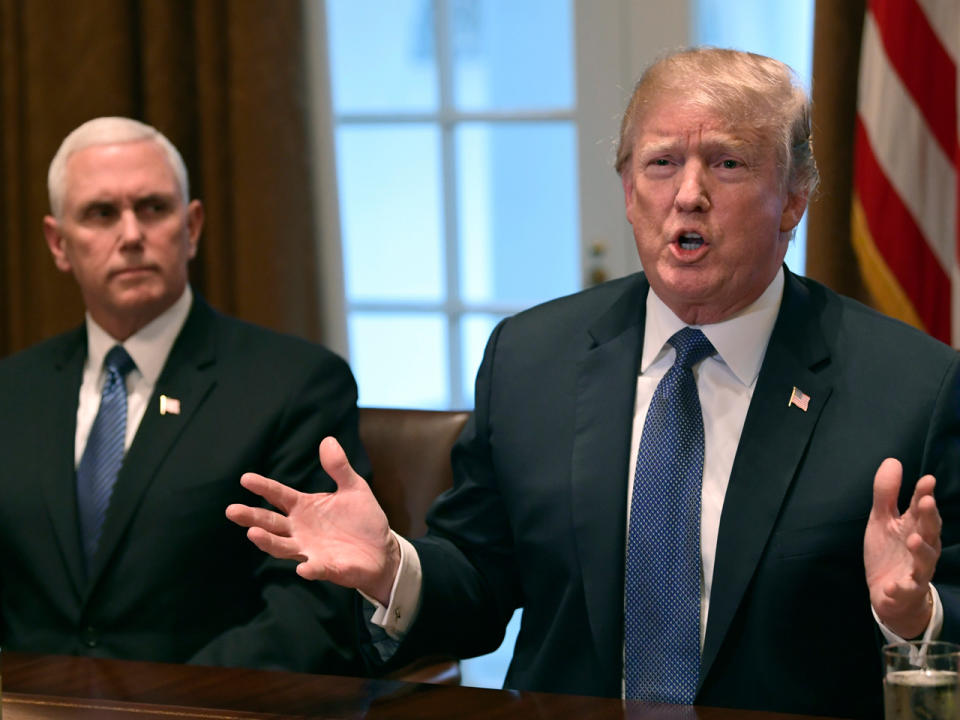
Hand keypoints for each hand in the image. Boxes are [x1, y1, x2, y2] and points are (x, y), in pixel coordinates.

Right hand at [226, 436, 400, 604]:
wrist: (382, 550)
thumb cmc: (363, 519)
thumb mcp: (354, 488)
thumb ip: (339, 467)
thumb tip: (328, 439)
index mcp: (304, 507)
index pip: (278, 495)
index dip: (263, 487)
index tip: (245, 478)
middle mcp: (300, 530)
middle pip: (271, 523)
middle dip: (251, 517)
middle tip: (231, 510)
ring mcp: (310, 550)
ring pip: (282, 547)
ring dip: (268, 542)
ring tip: (253, 533)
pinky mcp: (326, 568)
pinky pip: (315, 569)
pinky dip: (309, 568)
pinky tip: (303, 568)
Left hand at [864, 457, 941, 637]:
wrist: (889, 593)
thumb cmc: (890, 551)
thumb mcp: (882, 519)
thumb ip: (886, 493)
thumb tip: (893, 460)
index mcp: (914, 527)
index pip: (921, 508)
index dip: (924, 494)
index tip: (927, 480)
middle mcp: (921, 546)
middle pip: (929, 531)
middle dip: (929, 517)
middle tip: (926, 501)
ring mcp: (916, 569)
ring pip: (925, 560)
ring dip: (921, 551)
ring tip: (913, 540)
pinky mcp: (906, 590)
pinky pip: (906, 589)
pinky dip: (900, 588)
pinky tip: (893, 585)